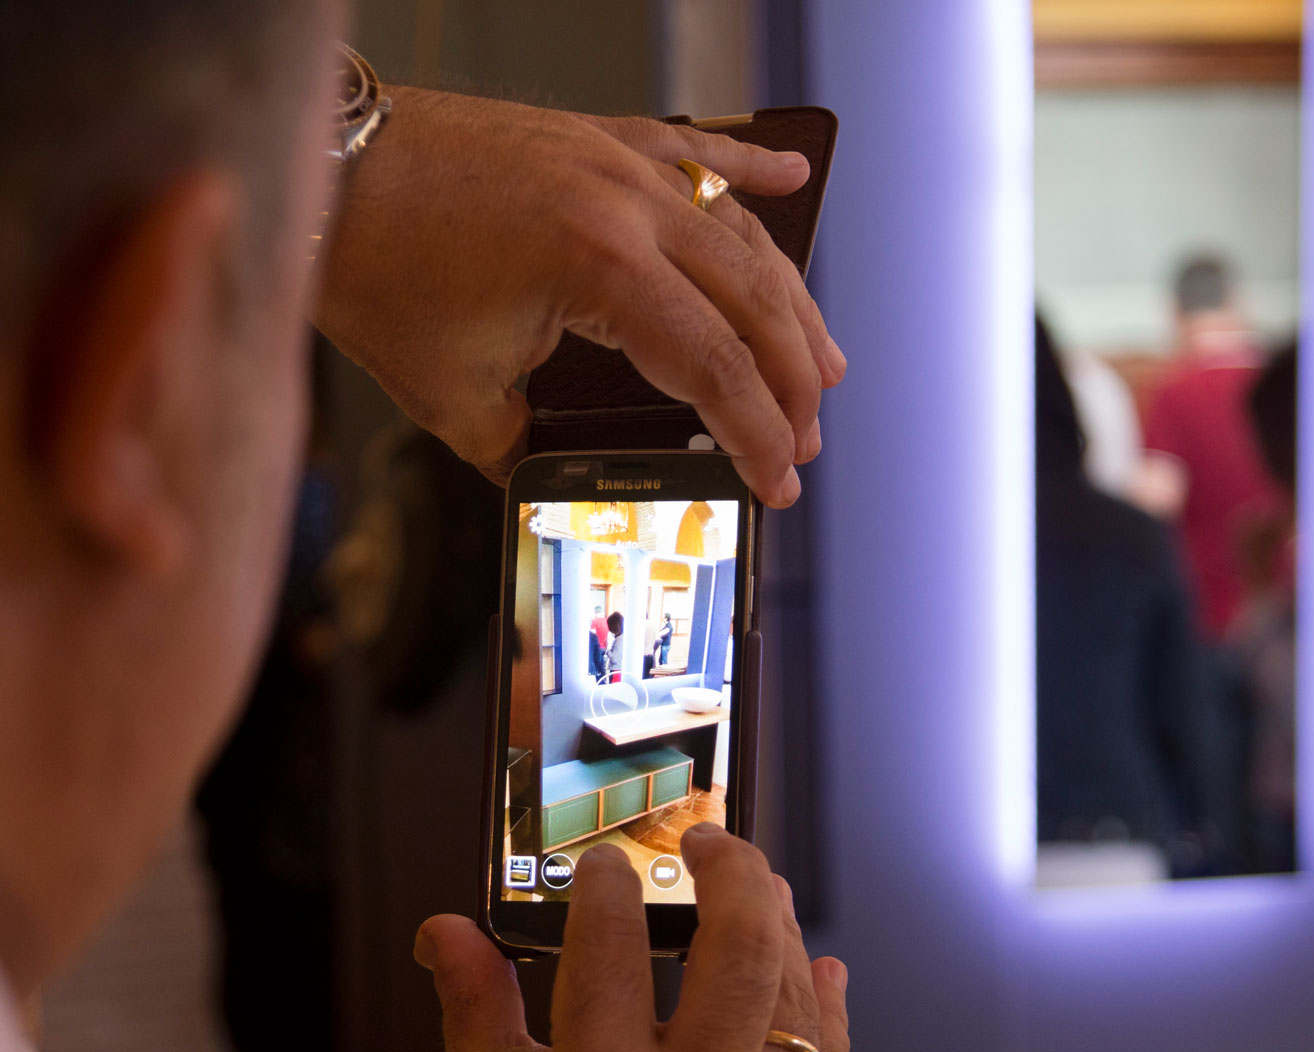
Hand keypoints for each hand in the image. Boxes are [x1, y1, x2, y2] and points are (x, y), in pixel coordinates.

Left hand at [314, 88, 845, 503]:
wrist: (320, 170)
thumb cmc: (372, 269)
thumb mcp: (450, 395)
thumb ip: (524, 448)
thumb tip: (566, 485)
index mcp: (598, 269)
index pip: (715, 368)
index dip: (758, 435)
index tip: (779, 480)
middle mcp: (627, 205)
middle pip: (753, 304)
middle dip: (792, 382)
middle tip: (806, 438)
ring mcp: (618, 161)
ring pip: (742, 234)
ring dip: (790, 302)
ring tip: (823, 359)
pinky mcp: (597, 135)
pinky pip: (696, 150)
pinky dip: (750, 166)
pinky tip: (795, 173)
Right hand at [415, 824, 854, 1051]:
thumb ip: (475, 1012)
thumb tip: (447, 932)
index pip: (610, 943)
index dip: (610, 883)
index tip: (609, 865)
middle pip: (738, 946)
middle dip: (729, 868)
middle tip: (709, 843)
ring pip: (792, 991)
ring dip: (777, 924)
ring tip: (755, 894)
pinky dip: (821, 1004)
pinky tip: (808, 969)